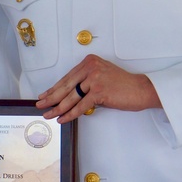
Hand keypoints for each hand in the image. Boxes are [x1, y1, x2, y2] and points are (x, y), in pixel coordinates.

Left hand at [36, 54, 160, 123]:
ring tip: (48, 114)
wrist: (141, 90)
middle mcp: (90, 67)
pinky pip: (81, 106)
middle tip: (40, 104)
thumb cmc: (123, 85)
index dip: (54, 88)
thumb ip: (86, 82)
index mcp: (89, 62)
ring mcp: (95, 79)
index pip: (67, 77)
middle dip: (51, 97)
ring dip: (57, 107)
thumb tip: (69, 96)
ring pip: (71, 97)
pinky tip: (62, 118)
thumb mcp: (102, 76)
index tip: (45, 94)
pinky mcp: (99, 91)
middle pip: (66, 86)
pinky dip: (70, 114)